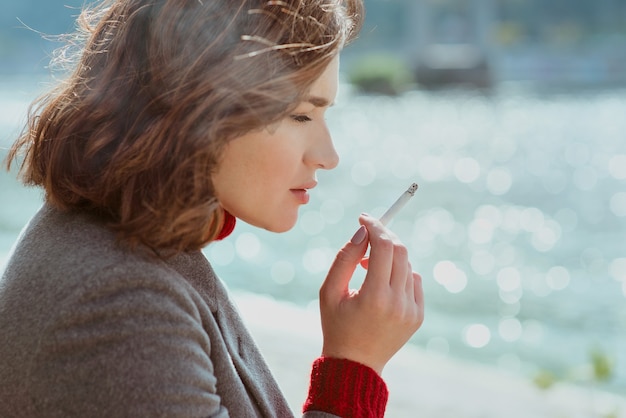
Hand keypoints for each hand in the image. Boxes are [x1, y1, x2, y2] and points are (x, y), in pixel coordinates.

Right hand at [319, 213, 423, 374]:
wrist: (355, 364)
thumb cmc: (336, 325)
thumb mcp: (329, 291)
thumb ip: (345, 258)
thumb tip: (362, 232)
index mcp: (374, 297)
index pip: (383, 246)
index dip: (375, 226)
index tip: (363, 218)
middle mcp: (398, 303)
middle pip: (400, 251)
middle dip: (384, 237)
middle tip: (367, 236)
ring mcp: (412, 310)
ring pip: (407, 265)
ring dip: (389, 258)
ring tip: (368, 270)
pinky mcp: (418, 315)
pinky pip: (414, 281)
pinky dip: (400, 274)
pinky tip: (382, 286)